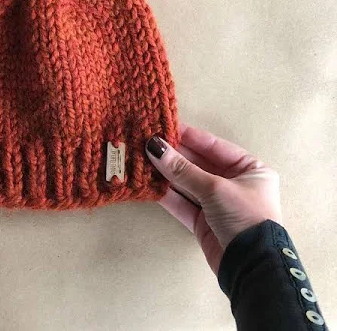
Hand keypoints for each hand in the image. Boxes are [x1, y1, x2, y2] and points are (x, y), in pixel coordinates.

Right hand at [146, 123, 281, 273]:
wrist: (252, 267)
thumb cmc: (244, 217)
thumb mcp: (214, 188)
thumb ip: (182, 169)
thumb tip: (154, 147)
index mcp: (249, 169)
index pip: (214, 146)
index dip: (189, 136)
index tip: (164, 126)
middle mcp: (234, 184)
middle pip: (198, 164)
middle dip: (174, 155)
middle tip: (147, 142)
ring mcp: (218, 204)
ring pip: (188, 183)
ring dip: (167, 174)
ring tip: (142, 159)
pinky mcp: (204, 222)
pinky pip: (183, 203)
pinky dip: (167, 194)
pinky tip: (148, 183)